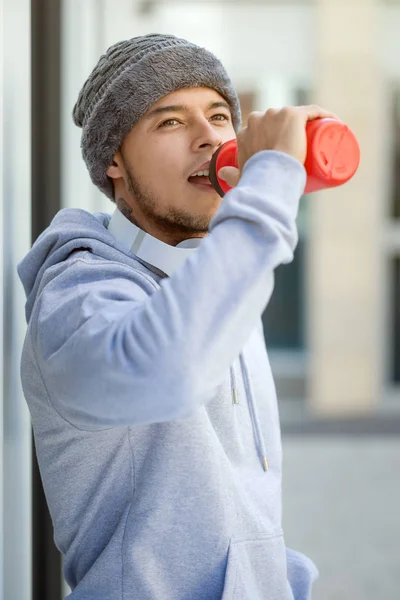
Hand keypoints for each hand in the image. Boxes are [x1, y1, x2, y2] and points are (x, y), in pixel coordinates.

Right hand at [218, 104, 338, 187]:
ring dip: (308, 123)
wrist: (268, 173)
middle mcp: (260, 117)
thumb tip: (221, 175)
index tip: (288, 151)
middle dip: (292, 132)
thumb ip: (230, 176)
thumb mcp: (241, 176)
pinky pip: (313, 111)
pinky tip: (333, 122)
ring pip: (297, 116)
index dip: (277, 137)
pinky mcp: (294, 114)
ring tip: (320, 140)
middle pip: (281, 121)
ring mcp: (277, 113)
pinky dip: (324, 115)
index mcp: (246, 130)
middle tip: (305, 151)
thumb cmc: (254, 178)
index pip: (265, 128)